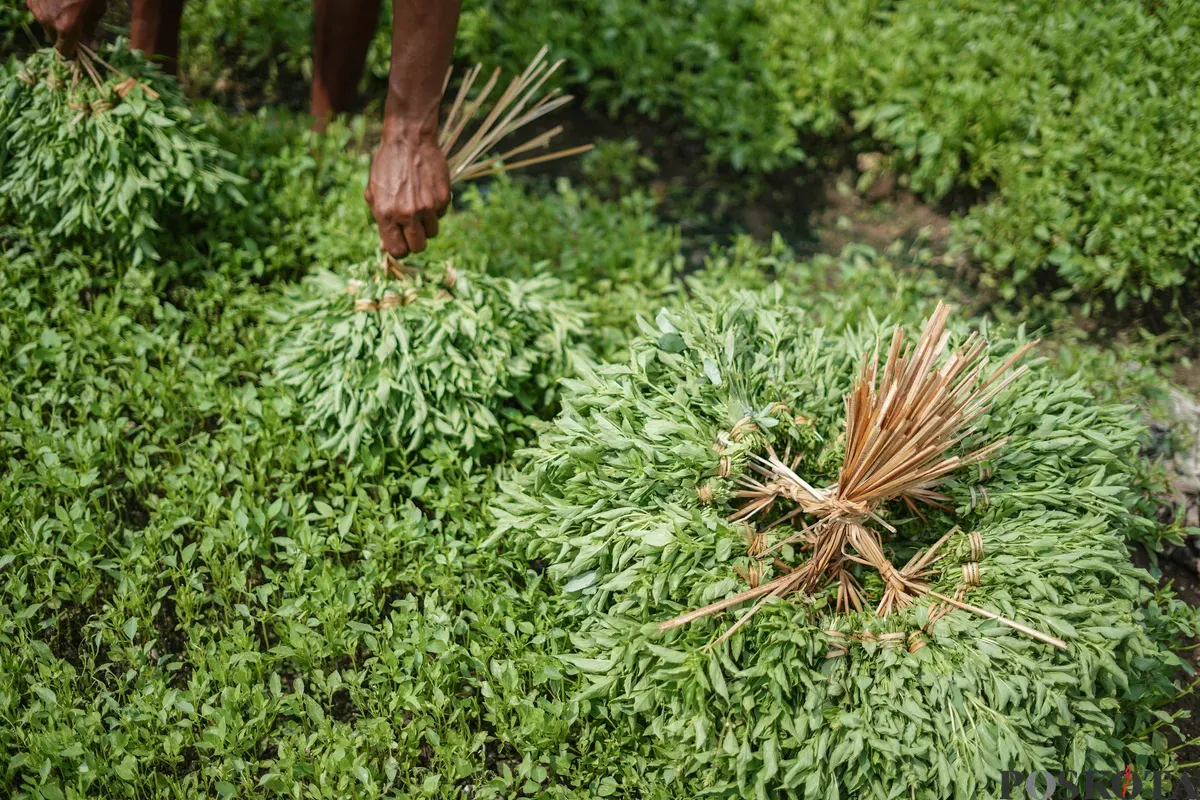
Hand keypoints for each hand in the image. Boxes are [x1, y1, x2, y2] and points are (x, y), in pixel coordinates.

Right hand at [26, 0, 105, 57]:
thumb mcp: (97, 10)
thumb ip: (91, 30)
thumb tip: (92, 46)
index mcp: (66, 27)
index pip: (65, 52)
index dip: (72, 53)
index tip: (79, 51)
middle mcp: (48, 21)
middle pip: (53, 40)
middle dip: (64, 39)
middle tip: (75, 33)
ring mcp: (36, 10)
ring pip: (45, 26)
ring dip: (55, 25)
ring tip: (67, 13)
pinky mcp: (30, 0)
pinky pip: (39, 12)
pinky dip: (48, 12)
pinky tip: (58, 3)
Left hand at [365, 124, 450, 258]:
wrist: (409, 139)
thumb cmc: (387, 165)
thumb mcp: (374, 192)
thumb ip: (380, 220)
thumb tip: (386, 246)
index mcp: (386, 214)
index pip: (397, 250)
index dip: (400, 248)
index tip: (401, 241)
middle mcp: (407, 213)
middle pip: (418, 247)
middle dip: (414, 241)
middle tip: (412, 229)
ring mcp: (428, 206)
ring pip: (432, 233)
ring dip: (426, 224)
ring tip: (419, 205)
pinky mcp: (443, 198)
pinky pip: (441, 215)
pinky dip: (436, 209)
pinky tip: (427, 191)